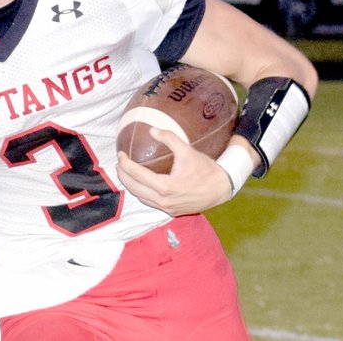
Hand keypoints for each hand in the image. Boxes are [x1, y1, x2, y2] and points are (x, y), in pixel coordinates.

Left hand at [116, 127, 232, 216]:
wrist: (222, 188)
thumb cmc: (205, 169)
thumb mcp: (187, 151)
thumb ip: (169, 138)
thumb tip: (151, 129)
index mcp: (165, 187)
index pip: (136, 175)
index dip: (124, 163)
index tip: (120, 154)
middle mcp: (164, 201)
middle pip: (133, 188)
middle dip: (123, 175)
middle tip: (120, 163)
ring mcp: (167, 208)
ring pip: (140, 198)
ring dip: (131, 185)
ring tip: (127, 172)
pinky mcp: (172, 212)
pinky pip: (150, 203)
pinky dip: (142, 193)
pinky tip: (141, 183)